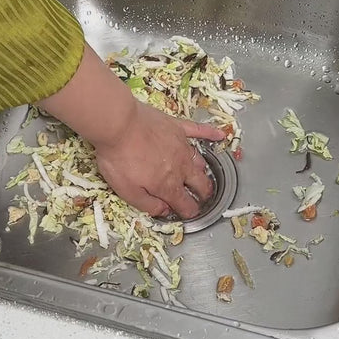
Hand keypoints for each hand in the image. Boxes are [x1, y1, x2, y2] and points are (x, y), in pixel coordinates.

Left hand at [38, 43, 224, 217]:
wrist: (118, 123)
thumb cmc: (118, 158)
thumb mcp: (126, 191)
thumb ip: (147, 204)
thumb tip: (164, 212)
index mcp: (168, 185)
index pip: (186, 204)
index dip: (190, 212)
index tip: (190, 214)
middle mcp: (181, 167)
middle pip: (200, 184)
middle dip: (203, 194)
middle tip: (202, 198)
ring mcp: (182, 146)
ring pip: (200, 162)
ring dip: (203, 172)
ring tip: (202, 177)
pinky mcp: (178, 127)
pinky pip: (199, 130)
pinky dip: (211, 134)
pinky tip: (220, 135)